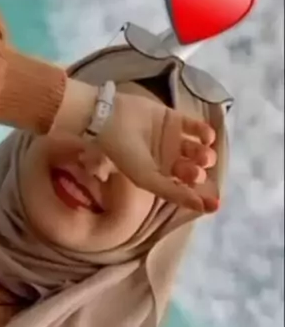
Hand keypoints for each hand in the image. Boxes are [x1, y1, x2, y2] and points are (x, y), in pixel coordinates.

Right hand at [98, 91, 218, 212]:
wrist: (110, 120)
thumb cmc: (124, 153)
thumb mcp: (146, 178)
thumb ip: (174, 193)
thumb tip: (203, 208)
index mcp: (158, 175)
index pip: (183, 188)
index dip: (200, 196)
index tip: (215, 202)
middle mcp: (166, 158)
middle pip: (192, 168)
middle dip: (199, 172)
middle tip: (196, 172)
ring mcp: (171, 138)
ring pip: (196, 149)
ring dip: (204, 154)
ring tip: (203, 155)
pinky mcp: (173, 118)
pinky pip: (194, 127)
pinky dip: (204, 133)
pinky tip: (206, 137)